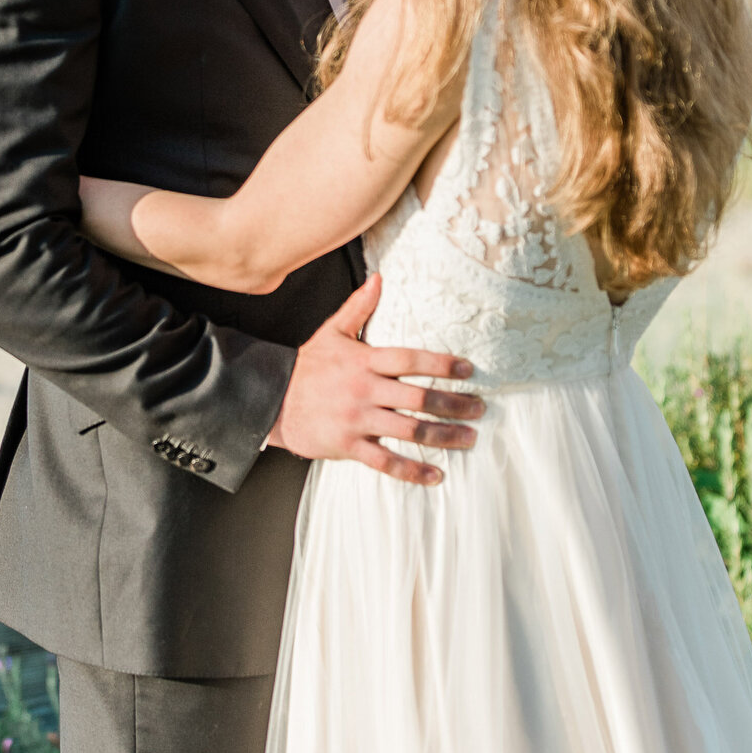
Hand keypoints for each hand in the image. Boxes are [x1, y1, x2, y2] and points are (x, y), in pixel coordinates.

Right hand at [266, 273, 483, 484]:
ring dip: (443, 436)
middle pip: (418, 398)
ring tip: (469, 438)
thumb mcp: (332, 332)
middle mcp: (364, 390)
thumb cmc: (307, 366)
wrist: (271, 400)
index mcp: (364, 361)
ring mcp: (356, 420)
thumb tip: (380, 277)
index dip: (442, 365)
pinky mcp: (347, 446)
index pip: (410, 360)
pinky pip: (386, 461)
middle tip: (480, 408)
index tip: (468, 370)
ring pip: (408, 431)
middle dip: (454, 404)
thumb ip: (359, 307)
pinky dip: (413, 471)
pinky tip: (436, 475)